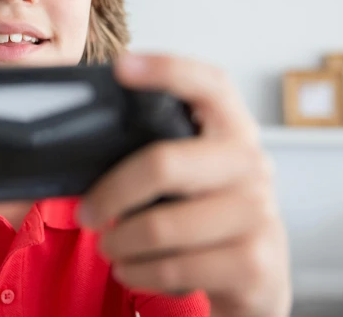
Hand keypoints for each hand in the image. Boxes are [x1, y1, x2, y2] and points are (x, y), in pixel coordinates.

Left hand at [78, 53, 291, 316]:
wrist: (258, 274)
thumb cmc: (207, 212)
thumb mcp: (194, 172)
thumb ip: (158, 148)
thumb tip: (84, 139)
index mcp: (232, 128)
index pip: (207, 83)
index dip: (166, 68)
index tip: (122, 66)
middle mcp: (251, 163)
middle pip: (163, 164)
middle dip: (110, 193)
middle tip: (86, 212)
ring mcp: (257, 212)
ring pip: (160, 227)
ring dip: (119, 243)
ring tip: (110, 246)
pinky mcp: (253, 261)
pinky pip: (174, 269)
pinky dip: (139, 273)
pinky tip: (133, 269)